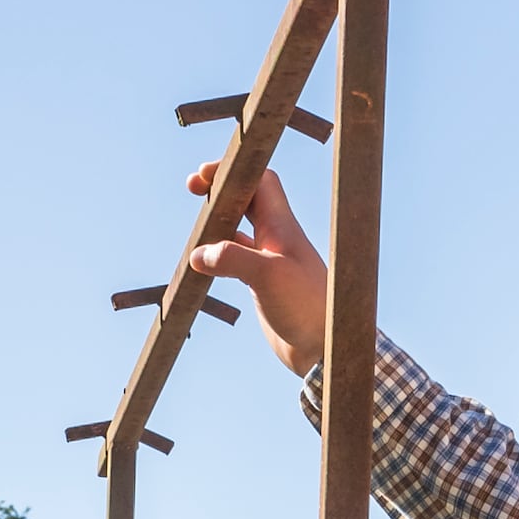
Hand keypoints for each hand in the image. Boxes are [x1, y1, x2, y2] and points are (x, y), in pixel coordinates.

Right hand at [187, 160, 328, 375]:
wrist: (324, 347)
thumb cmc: (307, 308)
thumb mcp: (267, 277)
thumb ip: (232, 259)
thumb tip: (198, 254)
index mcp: (282, 227)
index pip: (260, 180)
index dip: (233, 171)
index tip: (205, 175)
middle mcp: (276, 239)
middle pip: (247, 198)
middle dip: (221, 188)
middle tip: (193, 187)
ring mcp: (269, 261)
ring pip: (238, 229)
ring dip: (216, 221)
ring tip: (194, 225)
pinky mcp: (263, 284)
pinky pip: (235, 259)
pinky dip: (216, 254)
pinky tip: (201, 263)